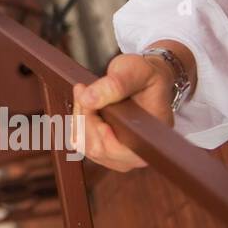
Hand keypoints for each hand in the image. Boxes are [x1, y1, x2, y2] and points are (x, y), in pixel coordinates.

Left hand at [71, 52, 175, 171]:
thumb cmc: (145, 76)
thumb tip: (87, 100)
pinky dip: (77, 123)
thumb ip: (115, 84)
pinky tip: (84, 106)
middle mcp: (136, 154)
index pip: (114, 149)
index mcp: (149, 138)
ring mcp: (120, 156)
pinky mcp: (107, 151)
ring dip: (78, 119)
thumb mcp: (134, 72)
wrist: (145, 78)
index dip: (95, 129)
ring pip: (85, 147)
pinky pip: (82, 144)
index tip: (89, 102)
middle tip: (83, 90)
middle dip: (83, 117)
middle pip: (96, 149)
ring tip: (85, 95)